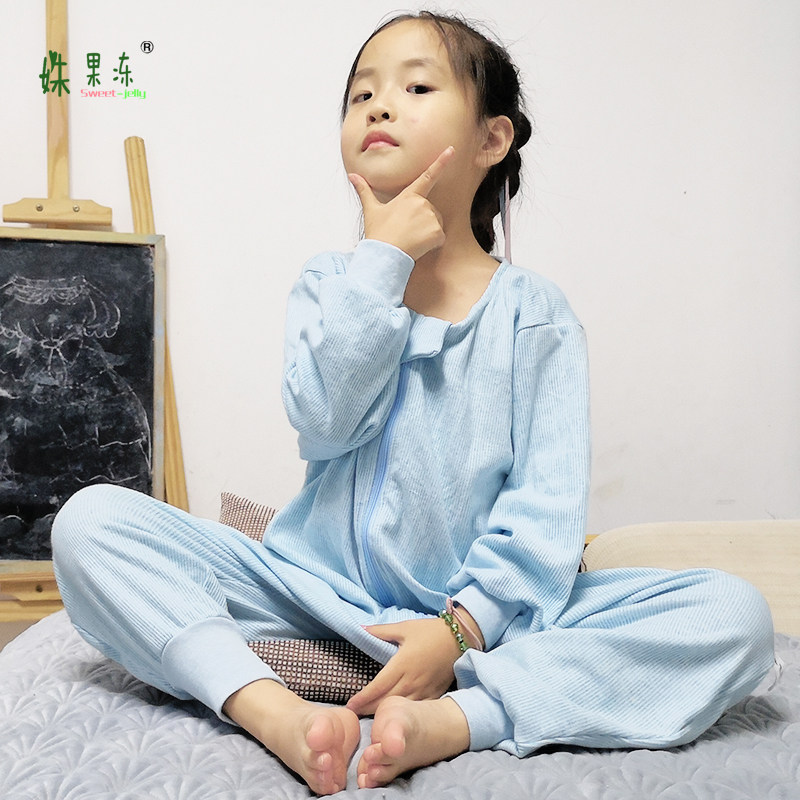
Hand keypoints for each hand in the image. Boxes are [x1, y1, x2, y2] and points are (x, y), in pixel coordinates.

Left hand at [346, 617, 462, 715]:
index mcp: (402, 664)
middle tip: (354, 716)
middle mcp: (412, 680)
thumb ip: (381, 631)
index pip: (377, 686)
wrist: (460, 637)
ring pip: (401, 708)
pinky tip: (397, 718)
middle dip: (369, 710)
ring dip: (384, 715)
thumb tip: (361, 629)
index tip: (350, 706)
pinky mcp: (435, 693)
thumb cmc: (430, 631)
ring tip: (371, 721)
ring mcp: (424, 689)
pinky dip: (405, 714)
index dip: (362, 698)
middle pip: (386, 701)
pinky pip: (417, 708)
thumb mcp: (405, 628)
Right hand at [348, 146, 454, 261]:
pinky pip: (440, 238)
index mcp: (408, 196)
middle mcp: (422, 203)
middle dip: (422, 222)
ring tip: (410, 239)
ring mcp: (431, 217)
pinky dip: (432, 244)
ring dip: (427, 233)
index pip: (427, 176)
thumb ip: (365, 191)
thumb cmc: (378, 233)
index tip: (451, 150)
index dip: (441, 162)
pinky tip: (418, 246)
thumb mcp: (371, 210)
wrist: (385, 254)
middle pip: (430, 211)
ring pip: (435, 224)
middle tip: (405, 231)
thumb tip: (353, 176)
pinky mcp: (437, 232)